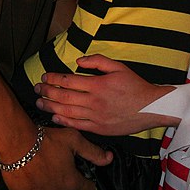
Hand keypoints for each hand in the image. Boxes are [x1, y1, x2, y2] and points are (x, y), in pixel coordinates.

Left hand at [34, 55, 177, 134]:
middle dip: (47, 92)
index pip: (69, 81)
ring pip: (67, 112)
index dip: (54, 78)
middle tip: (37, 88)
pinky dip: (64, 121)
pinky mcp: (99, 128)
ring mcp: (96, 117)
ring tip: (40, 103)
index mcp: (98, 85)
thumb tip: (79, 60)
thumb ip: (98, 61)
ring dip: (51, 107)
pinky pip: (77, 125)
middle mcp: (94, 101)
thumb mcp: (119, 67)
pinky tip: (55, 117)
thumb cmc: (135, 86)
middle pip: (63, 97)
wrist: (151, 108)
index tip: (45, 76)